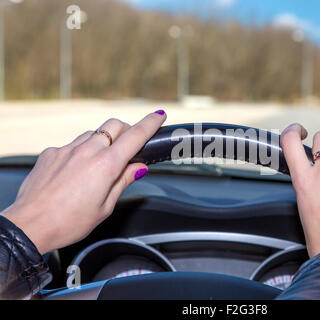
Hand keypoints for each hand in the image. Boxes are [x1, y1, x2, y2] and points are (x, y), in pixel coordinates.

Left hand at [0, 110, 166, 253]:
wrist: (29, 225)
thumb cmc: (68, 222)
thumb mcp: (105, 207)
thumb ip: (123, 181)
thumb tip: (138, 168)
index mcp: (106, 165)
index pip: (135, 136)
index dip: (151, 123)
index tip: (159, 115)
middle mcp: (87, 151)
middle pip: (115, 125)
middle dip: (127, 130)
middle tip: (129, 147)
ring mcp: (67, 149)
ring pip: (93, 134)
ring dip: (103, 141)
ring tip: (100, 164)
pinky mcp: (51, 153)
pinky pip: (73, 144)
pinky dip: (81, 151)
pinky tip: (77, 171)